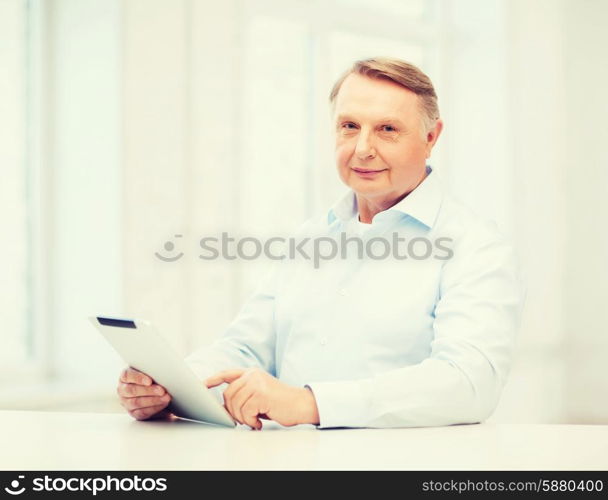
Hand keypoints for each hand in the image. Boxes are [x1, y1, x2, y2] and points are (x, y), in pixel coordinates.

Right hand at [117, 367, 171, 420]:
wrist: (151, 390)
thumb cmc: (150, 377)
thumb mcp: (149, 371)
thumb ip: (151, 370)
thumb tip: (163, 368)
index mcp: (125, 377)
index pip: (127, 375)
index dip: (138, 378)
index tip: (149, 381)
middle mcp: (123, 390)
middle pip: (132, 390)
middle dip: (149, 391)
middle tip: (162, 390)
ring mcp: (126, 403)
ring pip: (137, 402)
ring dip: (153, 400)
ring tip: (166, 397)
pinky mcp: (133, 413)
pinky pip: (142, 412)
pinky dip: (154, 408)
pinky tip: (163, 404)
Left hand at [205, 367, 319, 429]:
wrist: (301, 405)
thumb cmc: (279, 404)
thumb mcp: (258, 394)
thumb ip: (242, 394)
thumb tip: (222, 406)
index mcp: (251, 373)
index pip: (226, 374)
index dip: (212, 380)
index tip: (201, 386)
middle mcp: (252, 374)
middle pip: (228, 395)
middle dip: (233, 411)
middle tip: (246, 419)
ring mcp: (256, 382)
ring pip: (235, 405)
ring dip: (243, 418)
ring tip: (255, 420)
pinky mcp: (261, 393)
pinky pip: (245, 411)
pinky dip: (250, 421)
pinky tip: (260, 421)